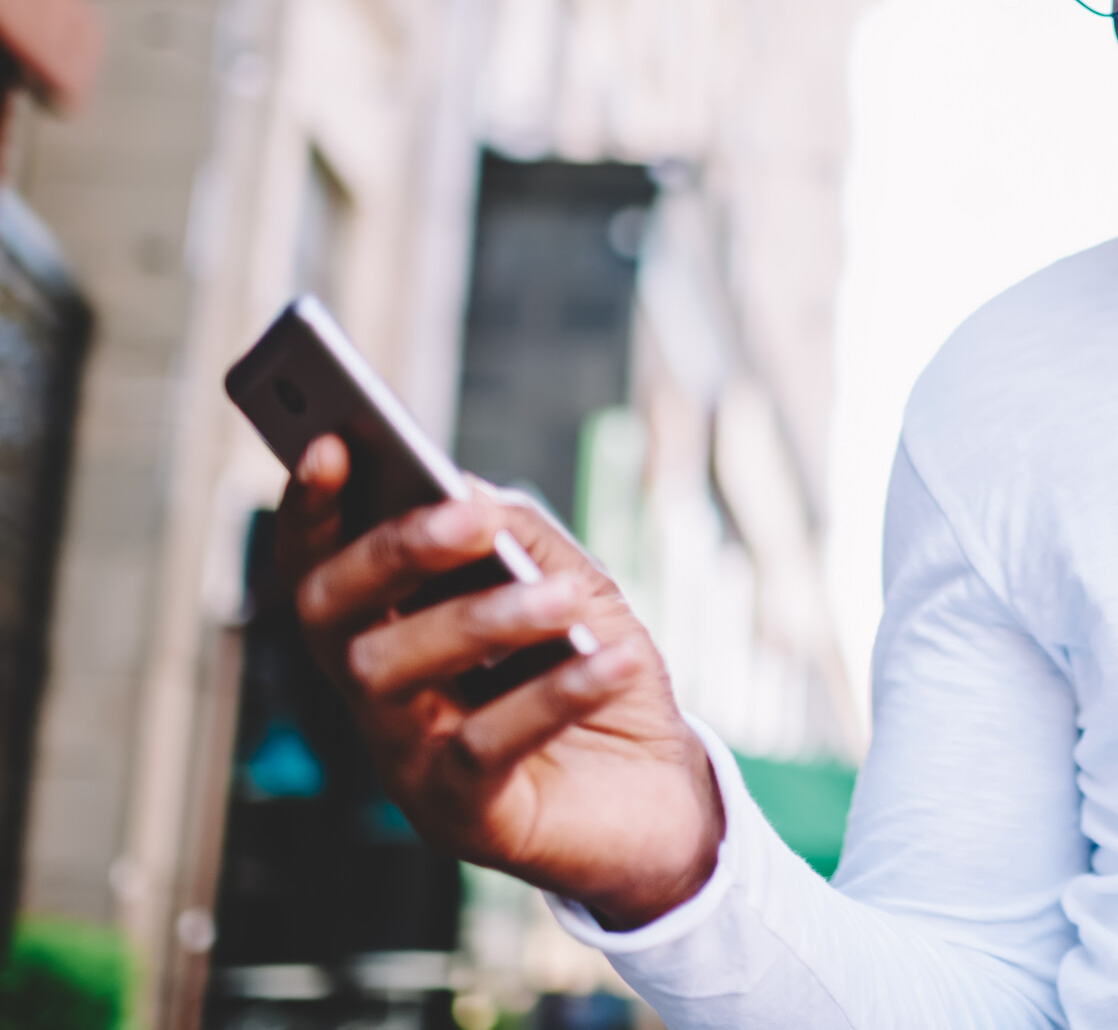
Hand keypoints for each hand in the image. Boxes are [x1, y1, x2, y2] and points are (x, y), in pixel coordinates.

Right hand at [276, 436, 722, 928]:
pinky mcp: (461, 817)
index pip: (322, 566)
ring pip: (391, 676)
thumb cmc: (602, 681)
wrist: (661, 797)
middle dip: (395, 553)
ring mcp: (408, 761)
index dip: (312, 509)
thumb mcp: (576, 593)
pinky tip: (615, 660)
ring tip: (564, 600)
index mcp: (394, 634)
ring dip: (483, 621)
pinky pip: (484, 747)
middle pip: (332, 616)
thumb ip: (522, 540)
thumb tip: (467, 488)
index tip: (334, 443)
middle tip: (472, 519)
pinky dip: (553, 693)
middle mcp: (379, 698)